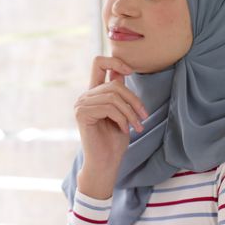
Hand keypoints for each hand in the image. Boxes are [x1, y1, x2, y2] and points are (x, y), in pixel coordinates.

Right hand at [73, 56, 147, 198]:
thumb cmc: (115, 140)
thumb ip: (119, 93)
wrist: (106, 162)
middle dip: (133, 100)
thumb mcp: (122, 112)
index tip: (131, 71)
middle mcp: (85, 96)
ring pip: (113, 96)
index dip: (115, 62)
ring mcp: (81, 104)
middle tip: (143, 117)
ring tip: (137, 126)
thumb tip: (124, 71)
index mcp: (94, 92)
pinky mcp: (81, 113)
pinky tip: (125, 130)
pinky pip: (108, 107)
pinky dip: (122, 119)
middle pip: (114, 84)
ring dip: (130, 113)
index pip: (99, 63)